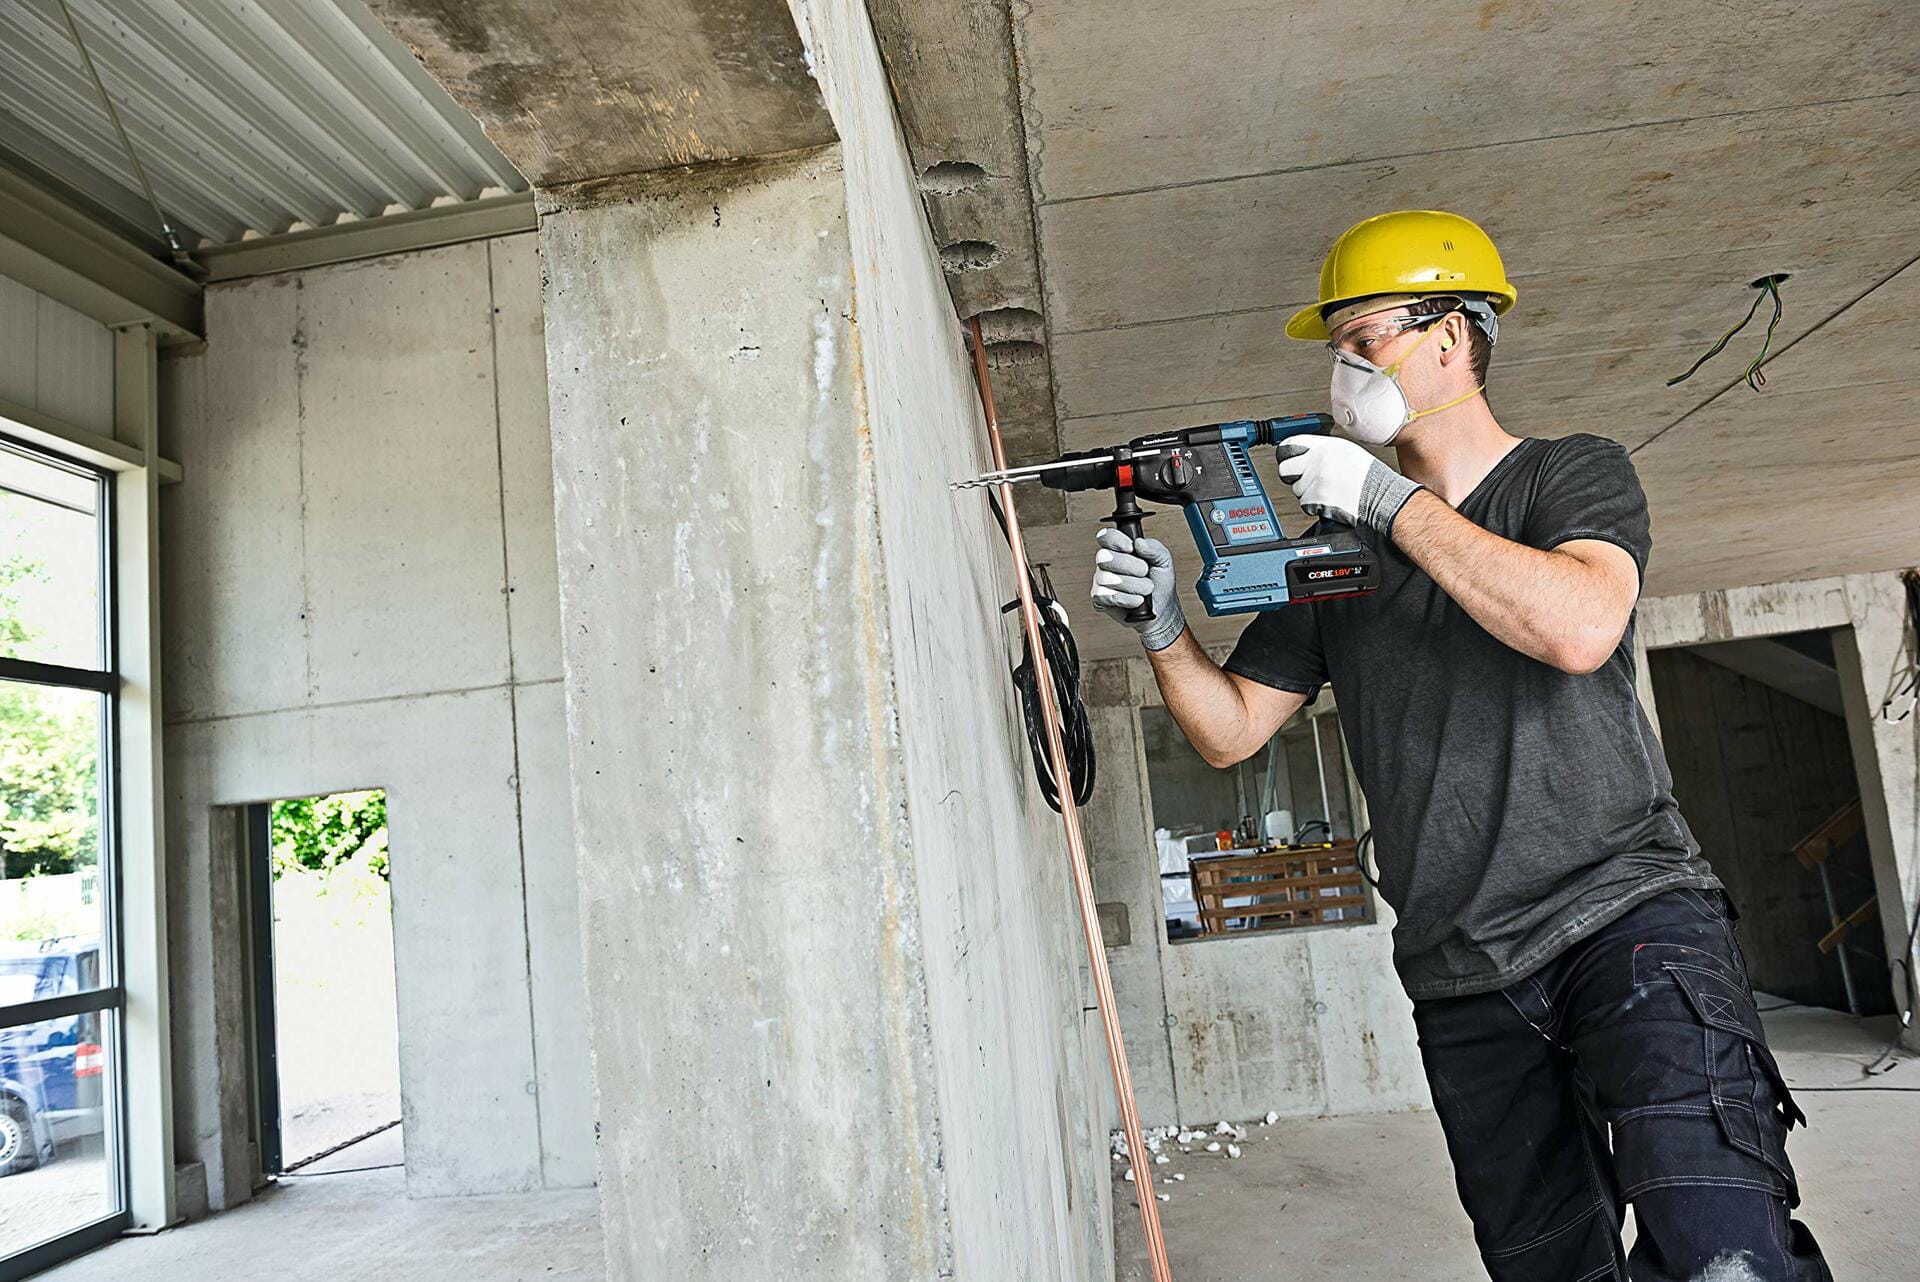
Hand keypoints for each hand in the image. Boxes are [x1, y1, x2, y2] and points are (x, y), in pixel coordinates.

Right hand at [1090, 528, 1186, 651]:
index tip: (1130, 548)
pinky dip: (1125, 599)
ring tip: (1145, 590)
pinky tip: (1136, 600)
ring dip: (1132, 585)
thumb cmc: (1160, 584)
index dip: (1116, 540)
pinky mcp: (1100, 600)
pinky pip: (1104, 595)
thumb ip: (1154, 548)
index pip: (1106, 537)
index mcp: (1120, 550)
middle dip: (1130, 566)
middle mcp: (1108, 564)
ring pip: (1106, 578)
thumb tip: (1139, 542)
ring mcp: (1102, 582)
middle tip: (1144, 573)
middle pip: (1105, 556)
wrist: (1161, 610)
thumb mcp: (1164, 561)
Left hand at [1275, 435, 1421, 534]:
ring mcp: (1316, 480)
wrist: (1381, 495)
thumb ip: (1321, 450)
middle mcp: (1317, 461)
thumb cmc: (1367, 475)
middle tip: (1305, 479)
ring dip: (1308, 492)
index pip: (1288, 446)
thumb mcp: (1345, 450)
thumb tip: (1302, 453)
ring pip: (1296, 489)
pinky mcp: (1317, 499)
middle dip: (1292, 476)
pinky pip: (1305, 504)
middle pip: (1285, 470)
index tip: (1287, 458)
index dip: (1285, 454)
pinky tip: (1330, 499)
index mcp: (1324, 446)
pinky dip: (1314, 505)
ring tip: (1328, 489)